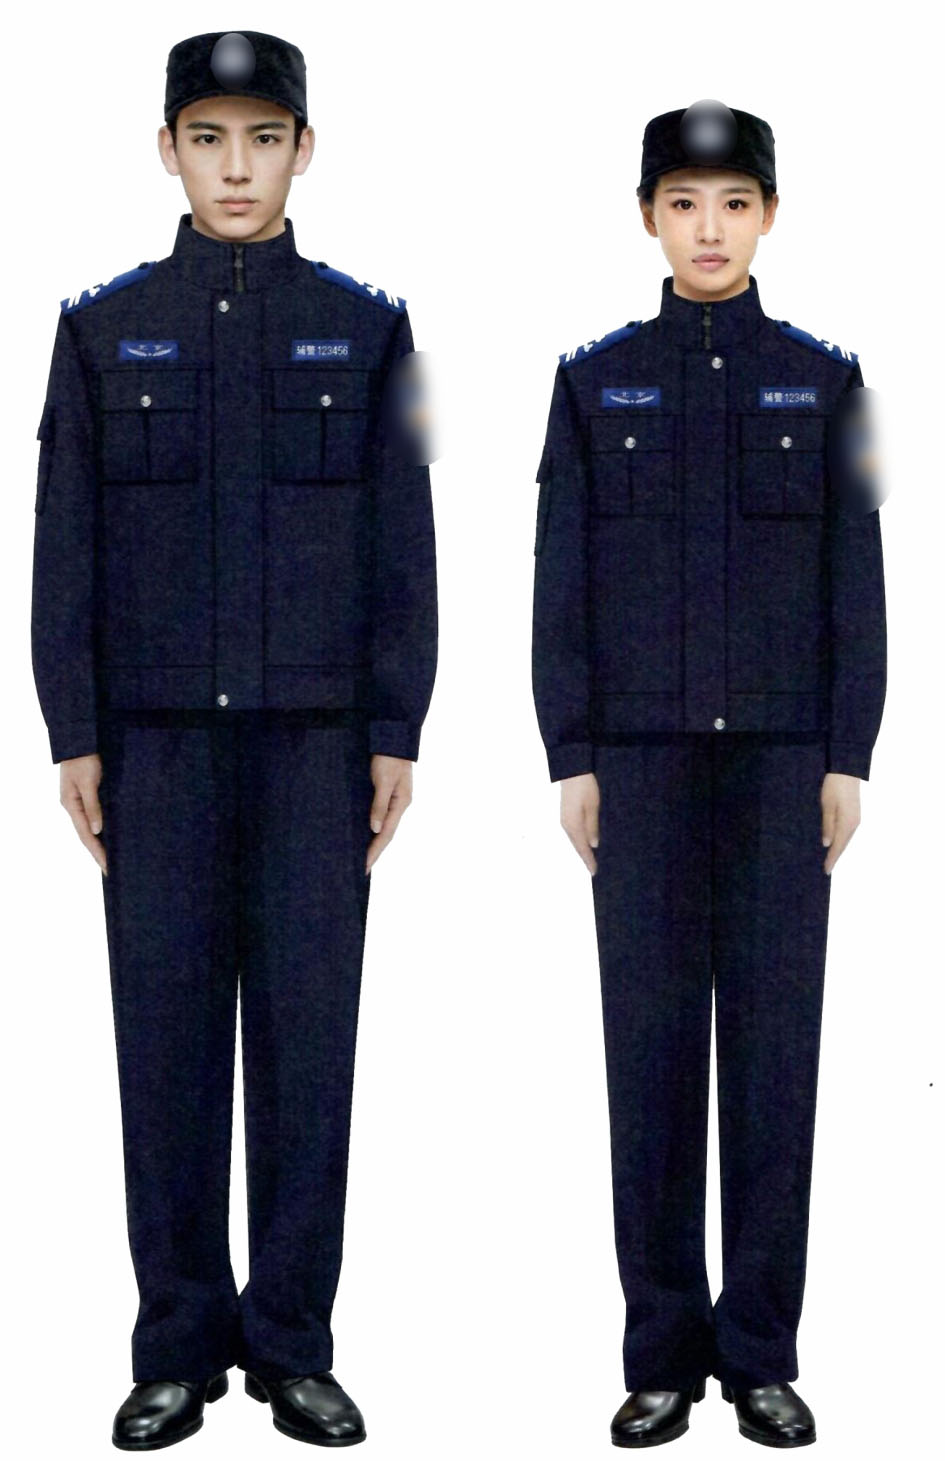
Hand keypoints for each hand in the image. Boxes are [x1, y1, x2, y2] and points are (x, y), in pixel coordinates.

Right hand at [60, 753, 107, 875]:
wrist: (80, 739)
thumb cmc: (84, 759)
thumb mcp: (88, 782)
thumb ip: (93, 806)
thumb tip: (98, 830)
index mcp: (71, 805)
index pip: (86, 836)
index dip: (98, 853)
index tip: (108, 868)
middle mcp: (74, 806)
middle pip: (87, 835)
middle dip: (99, 852)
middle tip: (111, 869)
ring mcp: (79, 801)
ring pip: (91, 827)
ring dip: (101, 842)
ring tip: (112, 857)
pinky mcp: (87, 794)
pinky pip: (95, 816)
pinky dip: (103, 828)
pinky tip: (111, 834)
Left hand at [366, 755, 412, 871]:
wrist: (393, 734)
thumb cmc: (389, 756)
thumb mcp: (384, 780)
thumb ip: (379, 804)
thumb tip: (374, 829)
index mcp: (401, 803)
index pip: (386, 835)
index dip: (374, 852)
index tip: (364, 867)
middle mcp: (398, 804)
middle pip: (385, 834)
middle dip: (373, 852)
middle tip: (361, 869)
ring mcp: (393, 798)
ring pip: (382, 826)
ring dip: (372, 842)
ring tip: (360, 856)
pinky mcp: (385, 792)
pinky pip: (378, 814)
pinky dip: (370, 827)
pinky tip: (363, 832)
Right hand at [560, 772, 599, 873]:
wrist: (573, 771)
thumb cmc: (585, 787)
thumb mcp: (593, 807)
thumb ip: (592, 826)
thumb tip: (594, 845)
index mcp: (573, 825)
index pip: (582, 848)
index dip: (588, 860)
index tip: (594, 872)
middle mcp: (567, 825)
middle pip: (577, 845)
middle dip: (585, 857)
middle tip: (594, 869)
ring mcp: (565, 819)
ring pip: (574, 839)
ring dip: (582, 849)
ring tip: (591, 858)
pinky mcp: (566, 814)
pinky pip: (573, 832)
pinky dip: (580, 840)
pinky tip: (586, 841)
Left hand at [820, 771, 860, 873]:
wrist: (846, 771)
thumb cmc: (834, 787)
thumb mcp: (827, 806)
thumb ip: (828, 825)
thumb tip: (827, 844)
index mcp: (847, 823)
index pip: (838, 846)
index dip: (831, 859)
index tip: (826, 870)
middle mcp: (854, 824)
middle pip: (843, 844)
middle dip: (835, 856)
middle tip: (827, 868)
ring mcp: (855, 818)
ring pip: (846, 838)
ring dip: (839, 848)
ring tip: (830, 858)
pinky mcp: (854, 813)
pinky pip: (847, 832)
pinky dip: (841, 839)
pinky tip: (835, 841)